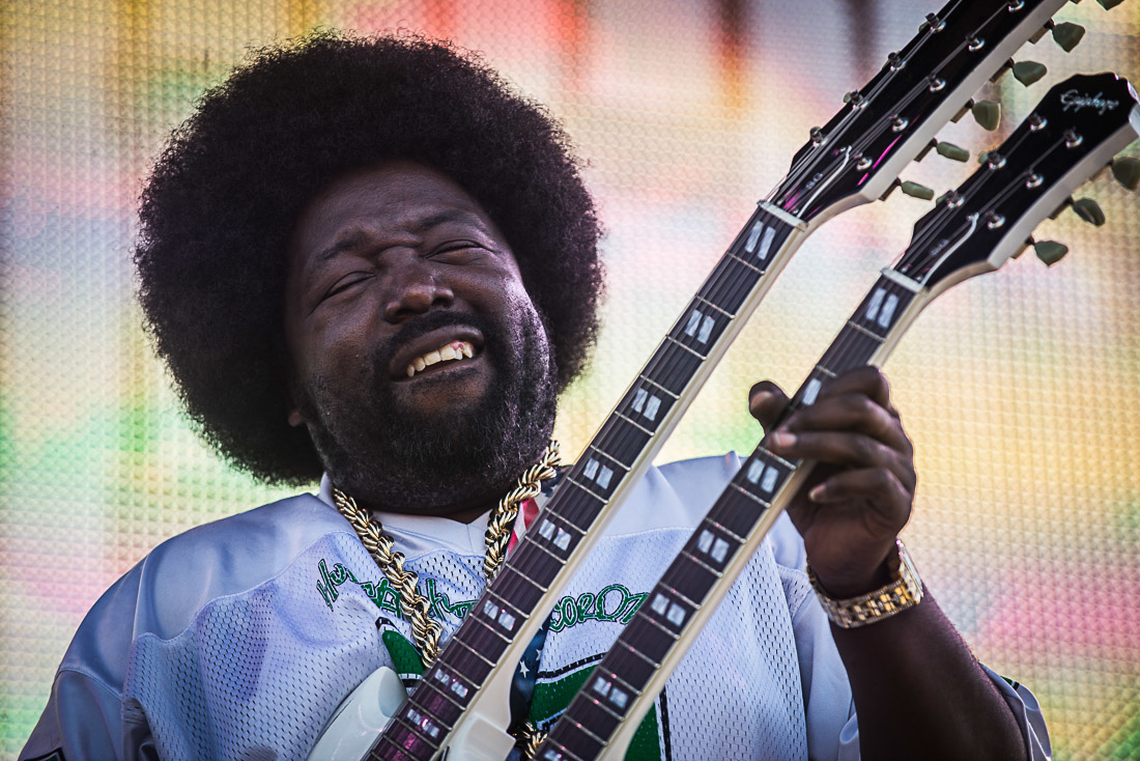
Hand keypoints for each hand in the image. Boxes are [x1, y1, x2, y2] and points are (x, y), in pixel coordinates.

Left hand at [750, 366, 915, 597]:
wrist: (833, 551)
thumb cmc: (816, 494)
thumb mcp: (791, 455)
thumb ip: (778, 420)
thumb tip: (759, 393)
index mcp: (874, 416)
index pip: (870, 379)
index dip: (833, 384)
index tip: (796, 403)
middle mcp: (893, 438)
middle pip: (864, 407)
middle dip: (814, 416)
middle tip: (777, 433)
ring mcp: (901, 470)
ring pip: (863, 444)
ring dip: (815, 445)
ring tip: (780, 453)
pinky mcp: (898, 503)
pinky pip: (876, 481)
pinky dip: (839, 485)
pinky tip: (813, 493)